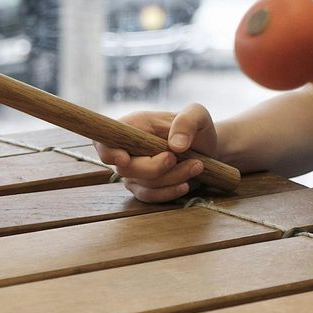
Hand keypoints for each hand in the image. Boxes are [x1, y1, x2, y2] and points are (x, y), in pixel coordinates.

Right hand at [93, 104, 217, 202]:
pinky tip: (186, 184)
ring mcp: (134, 171)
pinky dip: (169, 192)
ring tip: (197, 165)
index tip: (124, 159)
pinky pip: (150, 196)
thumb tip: (175, 146)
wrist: (207, 149)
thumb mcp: (198, 115)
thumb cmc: (197, 128)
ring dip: (172, 178)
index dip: (108, 152)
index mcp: (133, 125)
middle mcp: (128, 149)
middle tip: (182, 158)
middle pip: (127, 168)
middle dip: (157, 168)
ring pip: (143, 184)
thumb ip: (187, 122)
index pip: (105, 140)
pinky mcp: (144, 187)